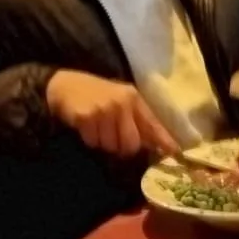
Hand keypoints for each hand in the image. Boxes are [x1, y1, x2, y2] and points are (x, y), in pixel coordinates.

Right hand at [47, 71, 178, 158]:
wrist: (63, 85)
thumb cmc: (96, 95)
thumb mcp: (120, 100)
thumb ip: (138, 120)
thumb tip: (158, 145)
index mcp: (134, 99)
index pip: (153, 124)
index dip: (164, 141)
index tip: (174, 153)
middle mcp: (122, 103)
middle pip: (131, 144)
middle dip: (123, 148)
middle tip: (113, 139)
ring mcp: (104, 110)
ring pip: (111, 146)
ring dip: (103, 143)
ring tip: (97, 128)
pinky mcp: (87, 117)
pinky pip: (93, 142)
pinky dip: (89, 139)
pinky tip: (86, 126)